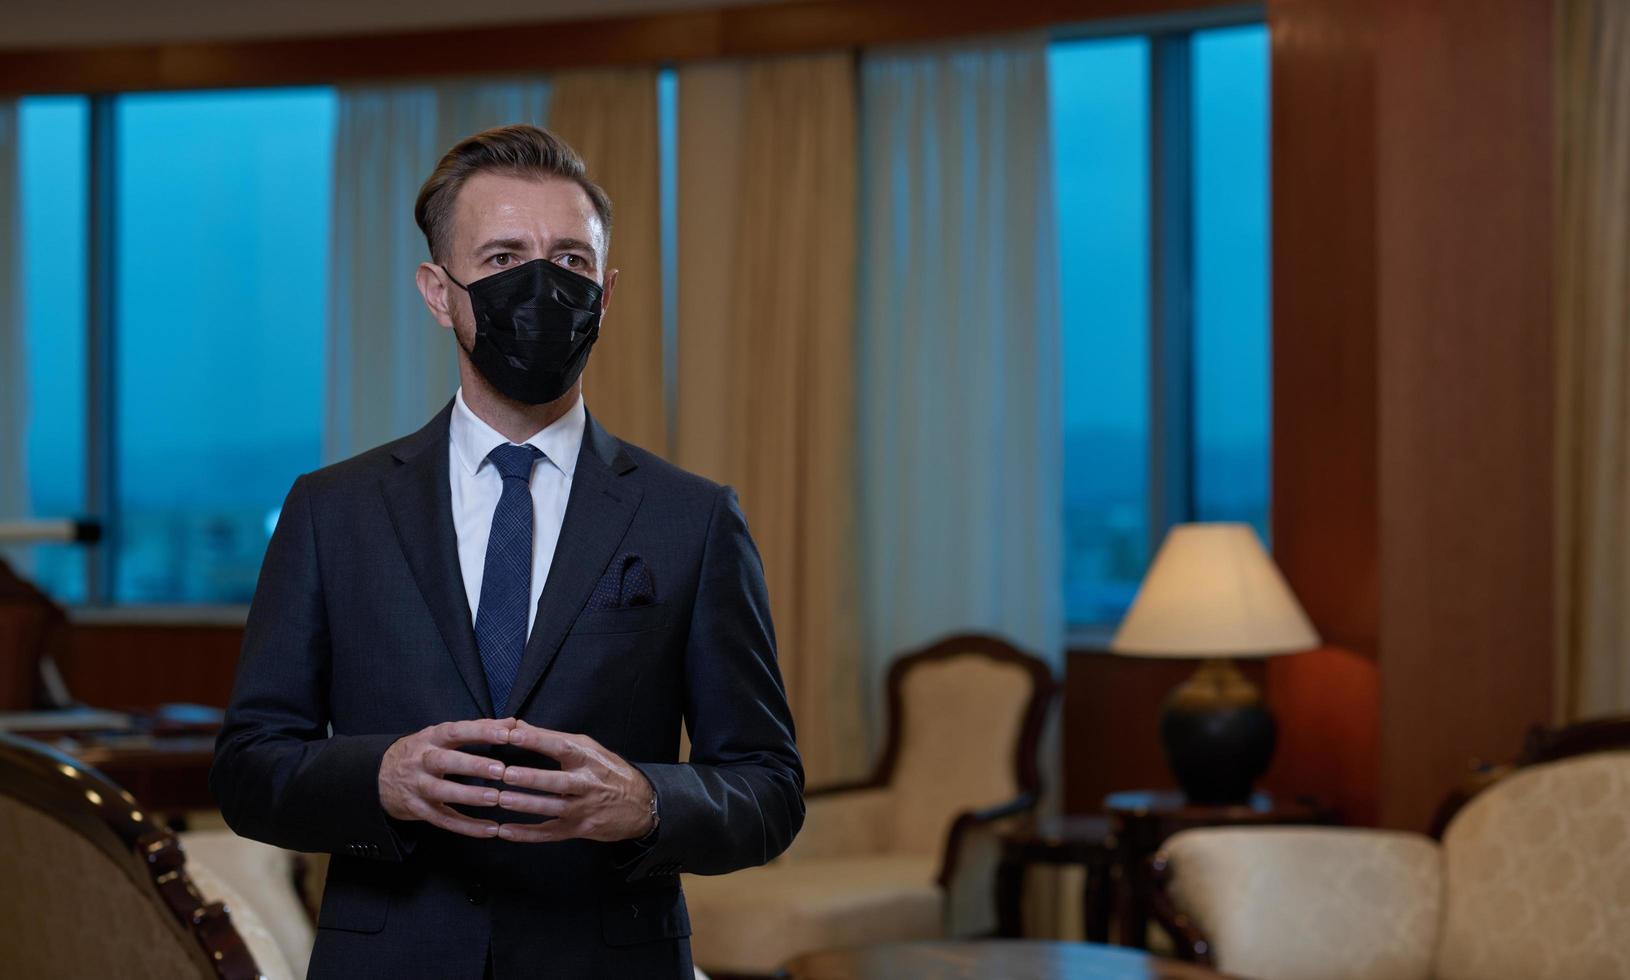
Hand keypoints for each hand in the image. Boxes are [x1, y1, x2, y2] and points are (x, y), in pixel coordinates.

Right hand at [378, 718, 516, 838]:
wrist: (378, 776)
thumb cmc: (422, 752)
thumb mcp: (441, 735)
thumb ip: (477, 729)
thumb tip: (513, 723)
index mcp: (430, 738)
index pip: (456, 731)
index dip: (480, 731)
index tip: (507, 734)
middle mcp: (422, 761)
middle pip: (445, 762)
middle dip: (473, 766)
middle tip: (501, 770)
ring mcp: (418, 787)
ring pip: (442, 792)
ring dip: (470, 797)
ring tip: (496, 798)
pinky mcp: (418, 810)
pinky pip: (443, 820)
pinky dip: (467, 827)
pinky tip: (490, 830)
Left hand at [493, 720, 655, 842]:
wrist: (641, 805)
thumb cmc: (609, 772)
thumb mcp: (589, 749)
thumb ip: (552, 738)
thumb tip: (515, 725)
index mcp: (588, 759)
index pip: (561, 747)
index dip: (536, 741)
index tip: (512, 735)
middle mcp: (588, 783)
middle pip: (557, 781)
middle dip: (530, 778)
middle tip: (504, 774)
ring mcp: (584, 809)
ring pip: (552, 808)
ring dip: (525, 805)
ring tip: (500, 799)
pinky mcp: (579, 829)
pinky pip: (549, 833)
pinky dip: (527, 834)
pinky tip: (505, 831)